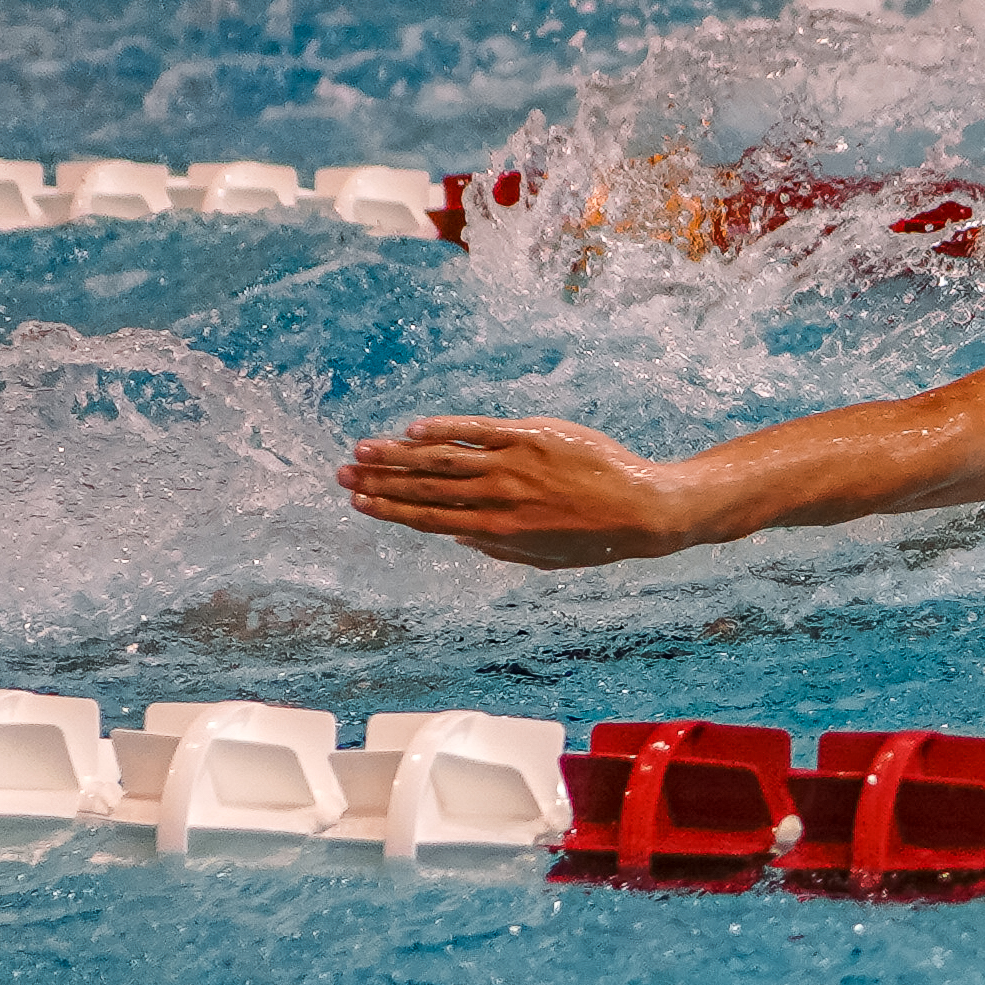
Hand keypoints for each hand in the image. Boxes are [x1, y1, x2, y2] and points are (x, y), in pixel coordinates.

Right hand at [336, 414, 696, 567]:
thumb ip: (495, 548)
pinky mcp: (530, 436)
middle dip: (380, 480)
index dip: (390, 509)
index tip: (359, 501)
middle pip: (425, 486)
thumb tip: (455, 535)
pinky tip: (415, 427)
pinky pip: (478, 430)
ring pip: (442, 457)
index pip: (429, 518)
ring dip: (398, 454)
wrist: (641, 508)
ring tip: (364, 449)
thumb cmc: (594, 539)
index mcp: (495, 531)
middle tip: (342, 472)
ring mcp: (511, 464)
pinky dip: (445, 428)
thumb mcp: (542, 557)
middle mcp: (496, 498)